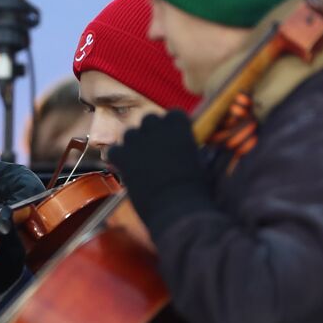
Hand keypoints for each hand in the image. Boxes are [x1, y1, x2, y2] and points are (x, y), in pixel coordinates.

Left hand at [106, 112, 212, 238]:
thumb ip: (198, 149)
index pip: (172, 114)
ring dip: (134, 145)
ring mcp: (137, 139)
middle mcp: (156, 124)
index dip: (171, 129)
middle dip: (151, 134)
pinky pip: (113, 150)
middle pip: (149, 120)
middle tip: (155, 154)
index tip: (173, 141)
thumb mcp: (204, 163)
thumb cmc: (196, 190)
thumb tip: (209, 148)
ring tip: (142, 165)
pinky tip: (125, 170)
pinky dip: (118, 159)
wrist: (178, 208)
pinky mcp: (122, 156)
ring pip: (130, 134)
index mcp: (179, 122)